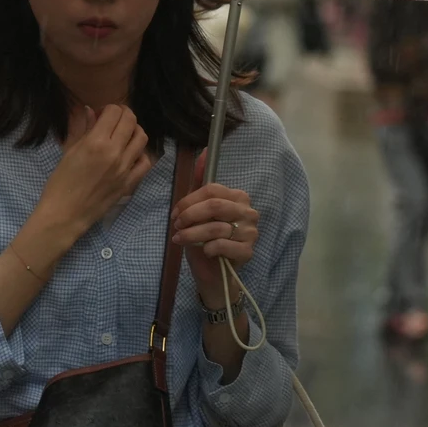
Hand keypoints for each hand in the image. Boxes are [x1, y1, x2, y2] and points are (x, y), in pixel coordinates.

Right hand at [35, 105, 152, 234]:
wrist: (65, 214)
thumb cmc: (60, 183)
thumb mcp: (68, 152)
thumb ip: (82, 129)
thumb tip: (90, 111)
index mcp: (95, 142)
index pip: (114, 112)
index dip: (108, 108)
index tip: (100, 115)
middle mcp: (114, 152)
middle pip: (130, 121)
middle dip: (123, 114)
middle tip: (113, 120)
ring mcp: (125, 168)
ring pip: (141, 138)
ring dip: (134, 130)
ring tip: (123, 135)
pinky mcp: (130, 183)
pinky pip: (146, 161)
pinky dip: (140, 153)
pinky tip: (130, 154)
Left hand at [170, 151, 259, 306]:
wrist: (214, 275)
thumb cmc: (205, 241)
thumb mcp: (198, 212)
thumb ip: (200, 183)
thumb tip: (203, 152)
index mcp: (238, 198)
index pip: (212, 190)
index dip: (189, 201)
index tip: (175, 213)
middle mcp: (249, 212)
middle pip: (214, 205)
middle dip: (189, 216)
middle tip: (176, 226)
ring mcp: (251, 232)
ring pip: (215, 226)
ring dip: (191, 234)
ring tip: (180, 240)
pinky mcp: (248, 252)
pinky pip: (222, 244)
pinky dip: (206, 248)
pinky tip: (203, 252)